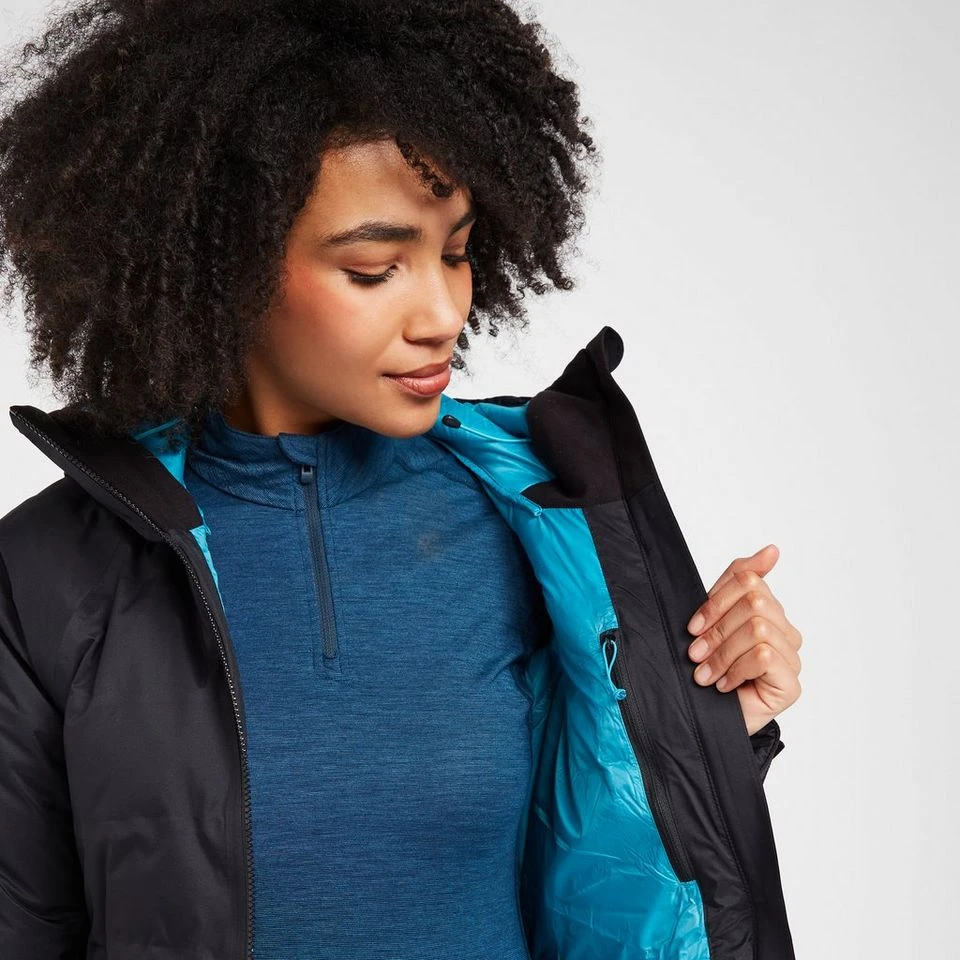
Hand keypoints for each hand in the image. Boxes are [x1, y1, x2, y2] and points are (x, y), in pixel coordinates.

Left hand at [685, 544, 801, 735]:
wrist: (702, 720)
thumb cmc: (706, 669)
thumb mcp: (713, 620)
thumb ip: (739, 581)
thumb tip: (773, 550)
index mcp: (767, 610)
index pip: (748, 580)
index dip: (715, 600)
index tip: (693, 625)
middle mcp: (785, 632)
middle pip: (754, 602)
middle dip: (717, 628)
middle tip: (696, 653)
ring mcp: (791, 658)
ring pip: (759, 628)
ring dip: (722, 653)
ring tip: (705, 674)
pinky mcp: (791, 685)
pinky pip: (764, 656)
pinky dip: (735, 670)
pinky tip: (724, 685)